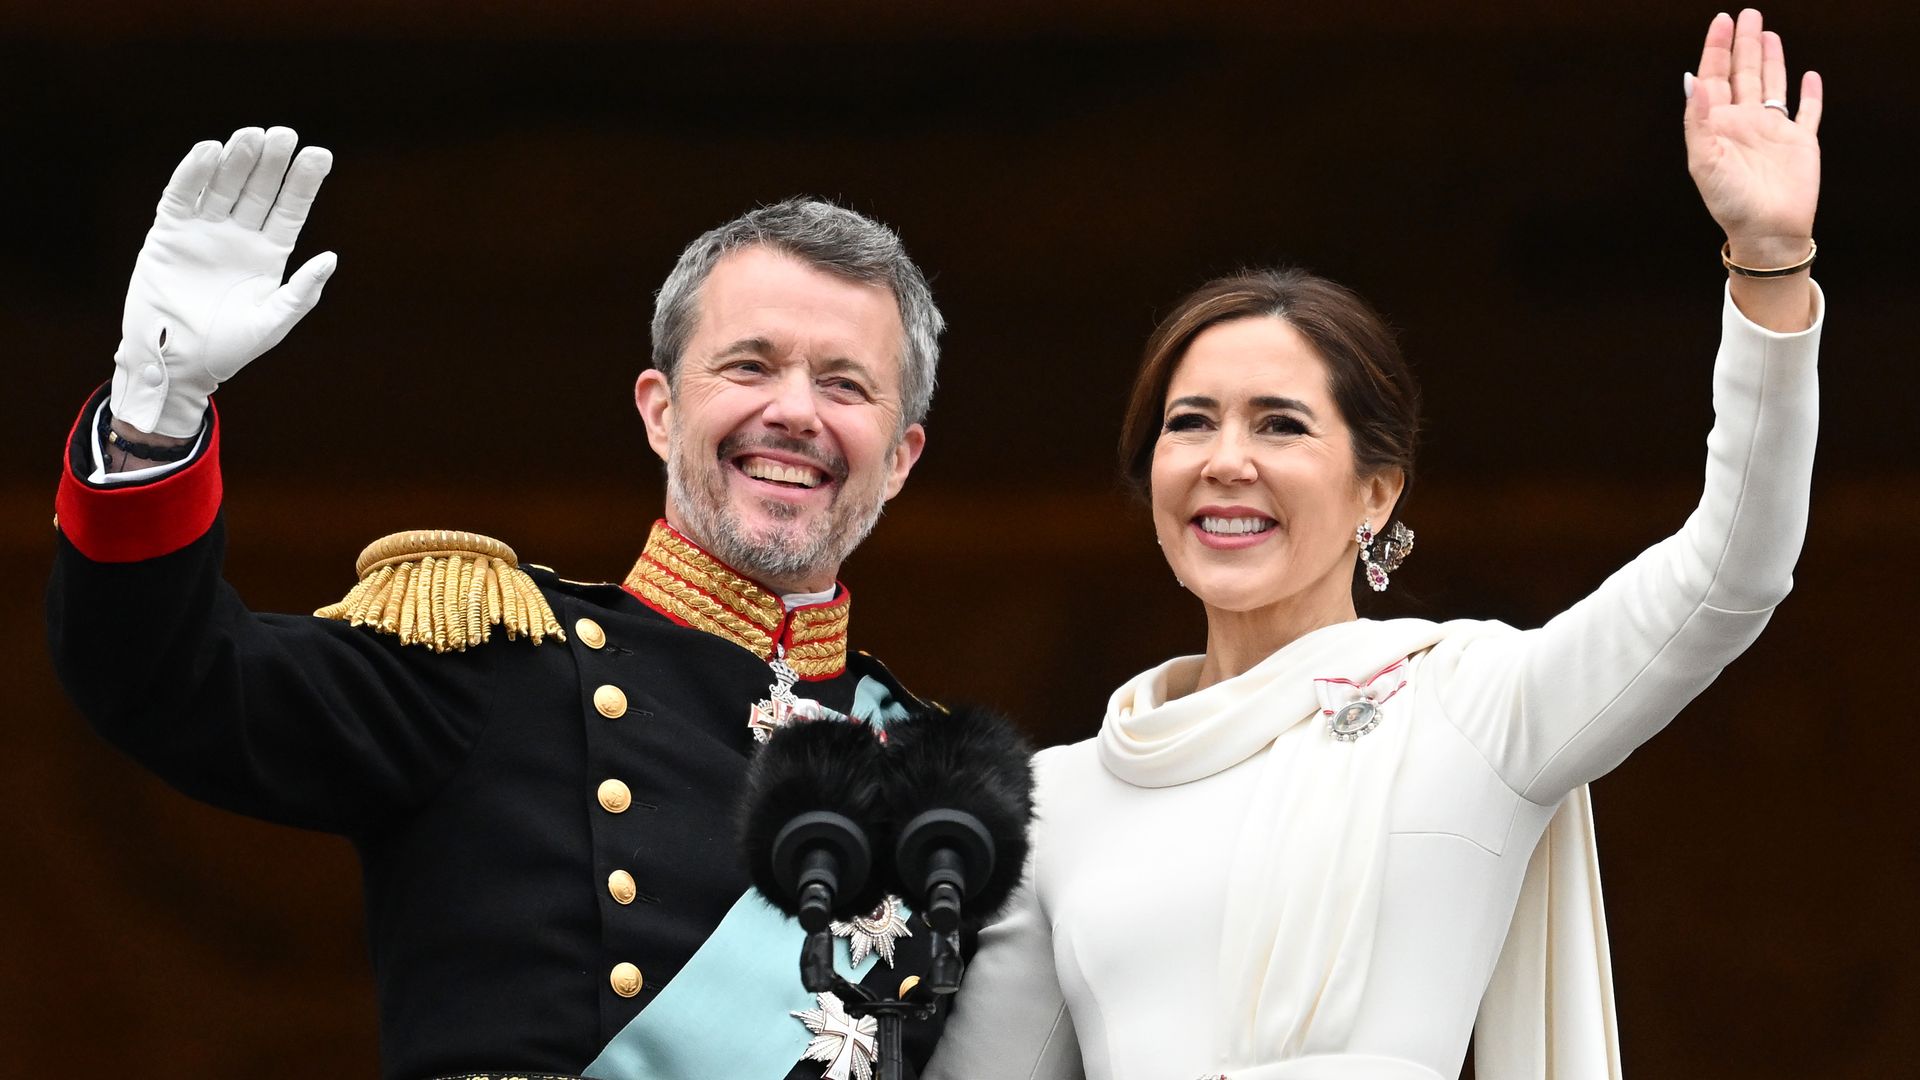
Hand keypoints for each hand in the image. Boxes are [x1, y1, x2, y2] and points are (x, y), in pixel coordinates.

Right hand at [111, 127, 335, 437]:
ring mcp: (204, 231)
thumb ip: (302, 292)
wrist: (176, 363)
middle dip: (272, 162)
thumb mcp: (272, 323)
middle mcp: (239, 236)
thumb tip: (331, 258)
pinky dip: (193, 173)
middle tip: (285, 134)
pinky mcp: (169, 233)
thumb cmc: (228, 348)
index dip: (304, 182)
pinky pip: (182, 196)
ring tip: (252, 135)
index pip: (290, 209)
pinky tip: (209, 151)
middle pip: (259, 189)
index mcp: (269, 253)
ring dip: (236, 160)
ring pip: (223, 185)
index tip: (320, 154)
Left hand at [1684, 9, 1821, 267]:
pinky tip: (1808, 77)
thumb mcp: (1705, 162)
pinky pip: (1806, 113)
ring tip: (1767, 34)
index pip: (1716, 77)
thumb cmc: (1730, 202)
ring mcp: (1773, 132)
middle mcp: (1745, 124)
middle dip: (1743, 45)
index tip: (1721, 21)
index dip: (1716, 49)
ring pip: (1771, 86)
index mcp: (1719, 125)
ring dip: (1770, 60)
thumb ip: (1699, 121)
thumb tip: (1695, 81)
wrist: (1766, 232)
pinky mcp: (1800, 143)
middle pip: (1743, 74)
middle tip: (1747, 15)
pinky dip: (1809, 96)